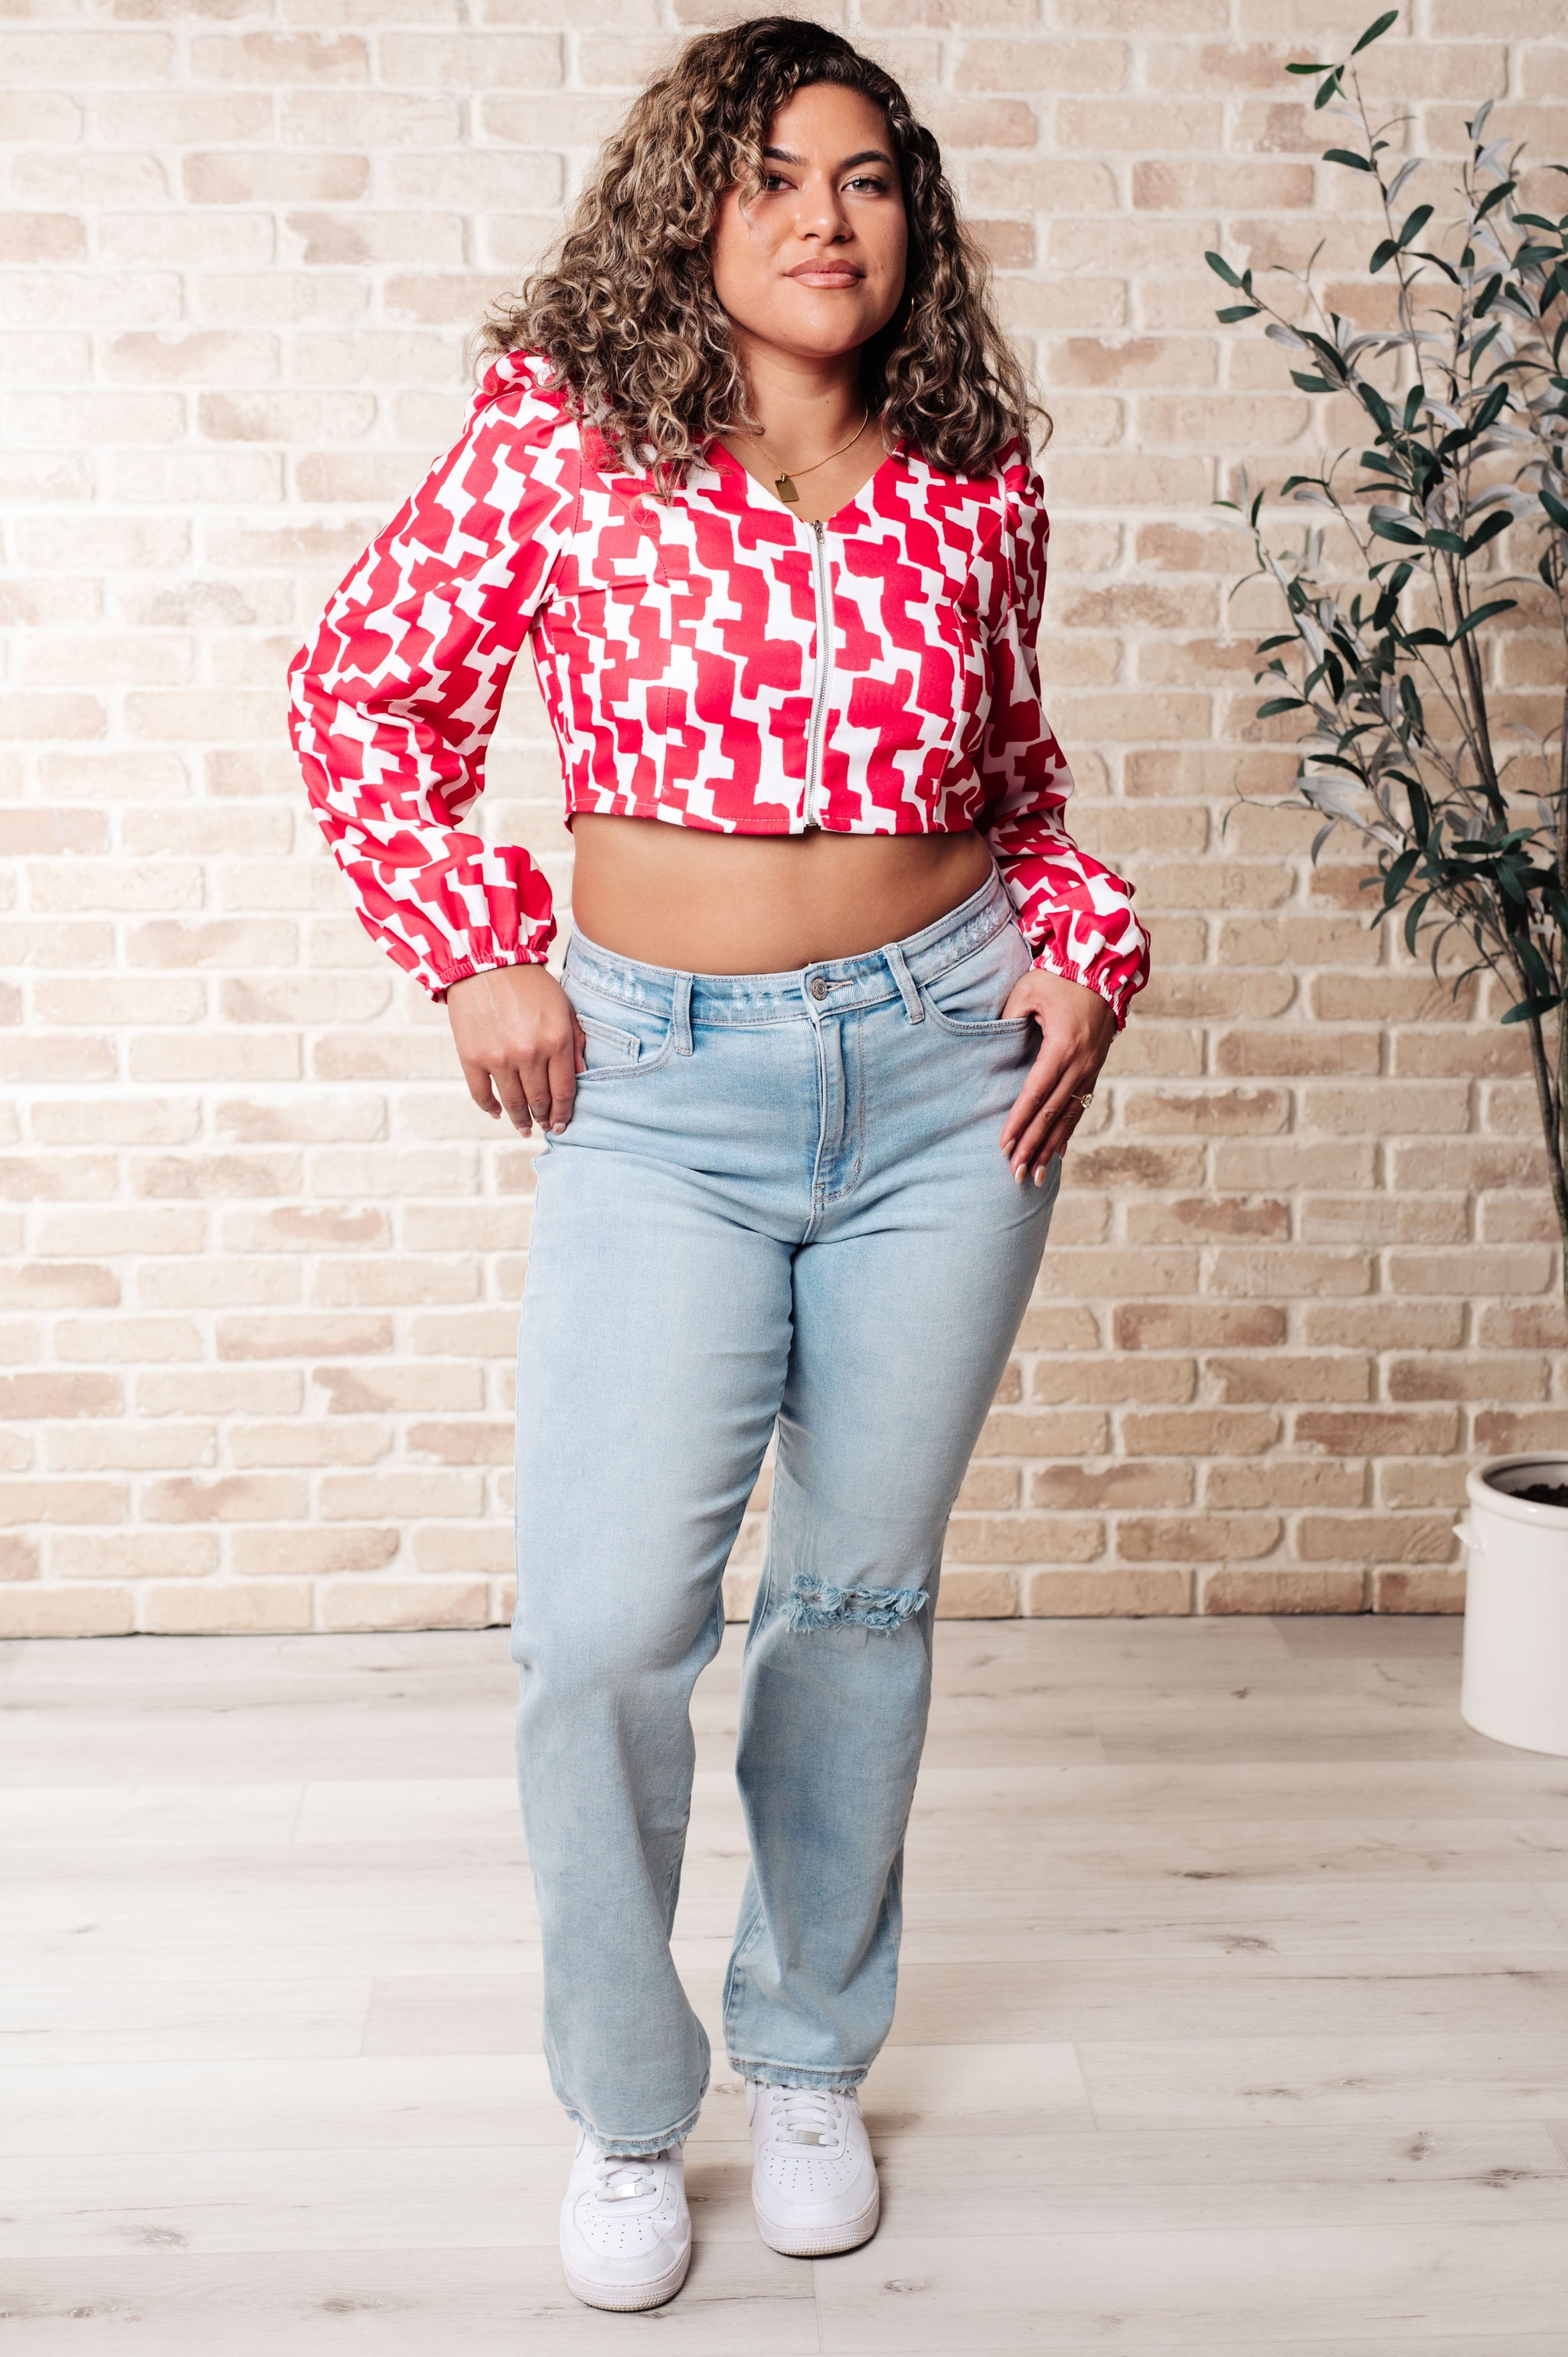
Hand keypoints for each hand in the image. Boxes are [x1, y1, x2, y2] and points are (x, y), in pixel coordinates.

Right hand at [445, 964, 584, 1133]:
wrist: (484, 963)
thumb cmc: (529, 983)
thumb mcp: (563, 1006)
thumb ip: (576, 1040)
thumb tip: (582, 1075)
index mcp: (556, 1041)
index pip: (565, 1091)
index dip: (564, 1113)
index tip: (562, 1124)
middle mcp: (529, 1054)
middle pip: (540, 1100)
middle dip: (544, 1118)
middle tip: (545, 1127)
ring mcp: (499, 1058)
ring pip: (514, 1102)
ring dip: (520, 1120)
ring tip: (524, 1127)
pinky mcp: (472, 1058)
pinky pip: (482, 1094)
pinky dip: (490, 1108)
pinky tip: (498, 1112)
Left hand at [998, 966, 1114, 1185]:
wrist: (1102, 970)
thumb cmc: (1058, 978)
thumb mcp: (1028, 990)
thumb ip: (1009, 1018)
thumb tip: (996, 1046)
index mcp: (1063, 1046)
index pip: (1035, 1094)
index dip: (1019, 1122)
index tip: (1004, 1146)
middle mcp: (1081, 1064)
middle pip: (1052, 1114)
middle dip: (1032, 1146)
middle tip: (1015, 1174)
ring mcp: (1091, 1069)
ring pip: (1068, 1117)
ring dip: (1050, 1147)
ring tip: (1035, 1176)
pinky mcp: (1095, 1070)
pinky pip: (1080, 1108)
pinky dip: (1067, 1132)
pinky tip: (1057, 1153)